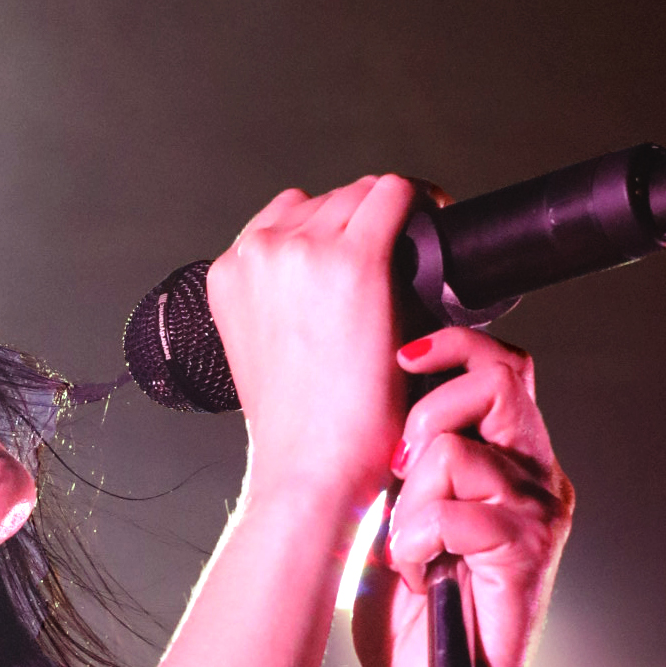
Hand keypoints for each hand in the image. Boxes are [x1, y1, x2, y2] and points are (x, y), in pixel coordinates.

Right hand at [204, 173, 419, 519]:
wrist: (312, 472)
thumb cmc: (301, 432)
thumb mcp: (268, 354)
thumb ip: (283, 307)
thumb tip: (328, 289)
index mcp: (229, 276)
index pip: (286, 217)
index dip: (332, 229)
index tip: (362, 245)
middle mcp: (260, 254)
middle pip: (328, 201)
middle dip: (364, 223)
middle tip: (400, 257)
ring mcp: (305, 252)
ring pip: (363, 194)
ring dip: (392, 219)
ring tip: (419, 252)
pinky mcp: (356, 260)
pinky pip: (398, 195)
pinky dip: (422, 204)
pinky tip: (436, 224)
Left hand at [351, 328, 573, 666]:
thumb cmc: (414, 615)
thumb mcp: (403, 512)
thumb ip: (412, 456)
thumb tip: (381, 398)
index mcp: (516, 463)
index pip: (504, 367)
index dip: (453, 349)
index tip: (403, 360)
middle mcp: (540, 479)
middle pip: (499, 381)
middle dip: (428, 411)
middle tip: (399, 467)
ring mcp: (541, 514)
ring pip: (455, 450)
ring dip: (410, 501)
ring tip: (411, 548)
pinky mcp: (528, 552)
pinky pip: (455, 511)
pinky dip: (417, 541)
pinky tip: (419, 573)